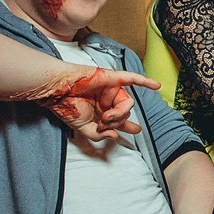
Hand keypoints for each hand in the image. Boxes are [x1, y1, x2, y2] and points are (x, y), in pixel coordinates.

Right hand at [33, 66, 160, 141]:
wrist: (57, 90)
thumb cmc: (67, 106)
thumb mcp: (83, 128)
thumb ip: (99, 135)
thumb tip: (115, 136)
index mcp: (102, 112)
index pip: (120, 120)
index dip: (128, 126)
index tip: (136, 130)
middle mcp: (109, 100)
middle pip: (125, 113)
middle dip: (116, 121)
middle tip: (104, 121)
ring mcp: (111, 89)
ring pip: (127, 103)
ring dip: (118, 113)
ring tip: (105, 115)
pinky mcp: (111, 78)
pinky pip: (131, 79)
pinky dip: (145, 82)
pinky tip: (157, 86)